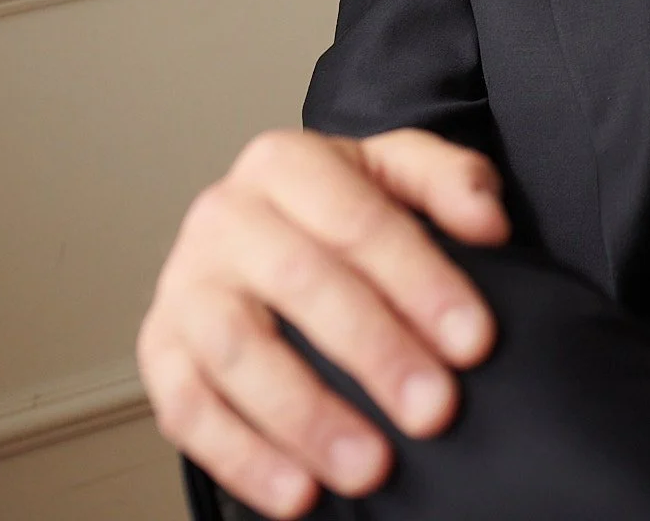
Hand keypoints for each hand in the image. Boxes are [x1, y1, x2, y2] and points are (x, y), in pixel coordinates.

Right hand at [137, 128, 509, 517]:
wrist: (260, 232)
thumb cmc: (340, 210)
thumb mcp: (398, 173)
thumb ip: (451, 181)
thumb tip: (488, 223)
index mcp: (285, 162)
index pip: (360, 221)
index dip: (421, 282)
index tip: (473, 340)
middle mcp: (224, 215)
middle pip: (301, 283)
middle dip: (375, 352)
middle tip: (434, 409)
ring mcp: (184, 284)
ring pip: (239, 351)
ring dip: (307, 417)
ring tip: (370, 466)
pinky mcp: (160, 350)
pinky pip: (187, 409)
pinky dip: (242, 458)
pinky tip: (297, 493)